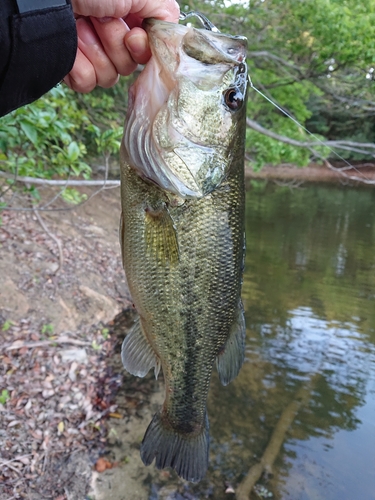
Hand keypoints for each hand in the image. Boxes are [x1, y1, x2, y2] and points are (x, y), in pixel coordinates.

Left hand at [64, 0, 179, 92]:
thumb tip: (173, 33)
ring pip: (109, 77)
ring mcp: (90, 54)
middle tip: (99, 20)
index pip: (147, 50)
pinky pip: (88, 84)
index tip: (132, 34)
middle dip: (115, 44)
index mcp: (126, 17)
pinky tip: (71, 47)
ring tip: (80, 27)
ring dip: (96, 52)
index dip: (142, 47)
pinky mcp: (71, 68)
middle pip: (129, 66)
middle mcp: (109, 36)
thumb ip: (163, 9)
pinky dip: (79, 67)